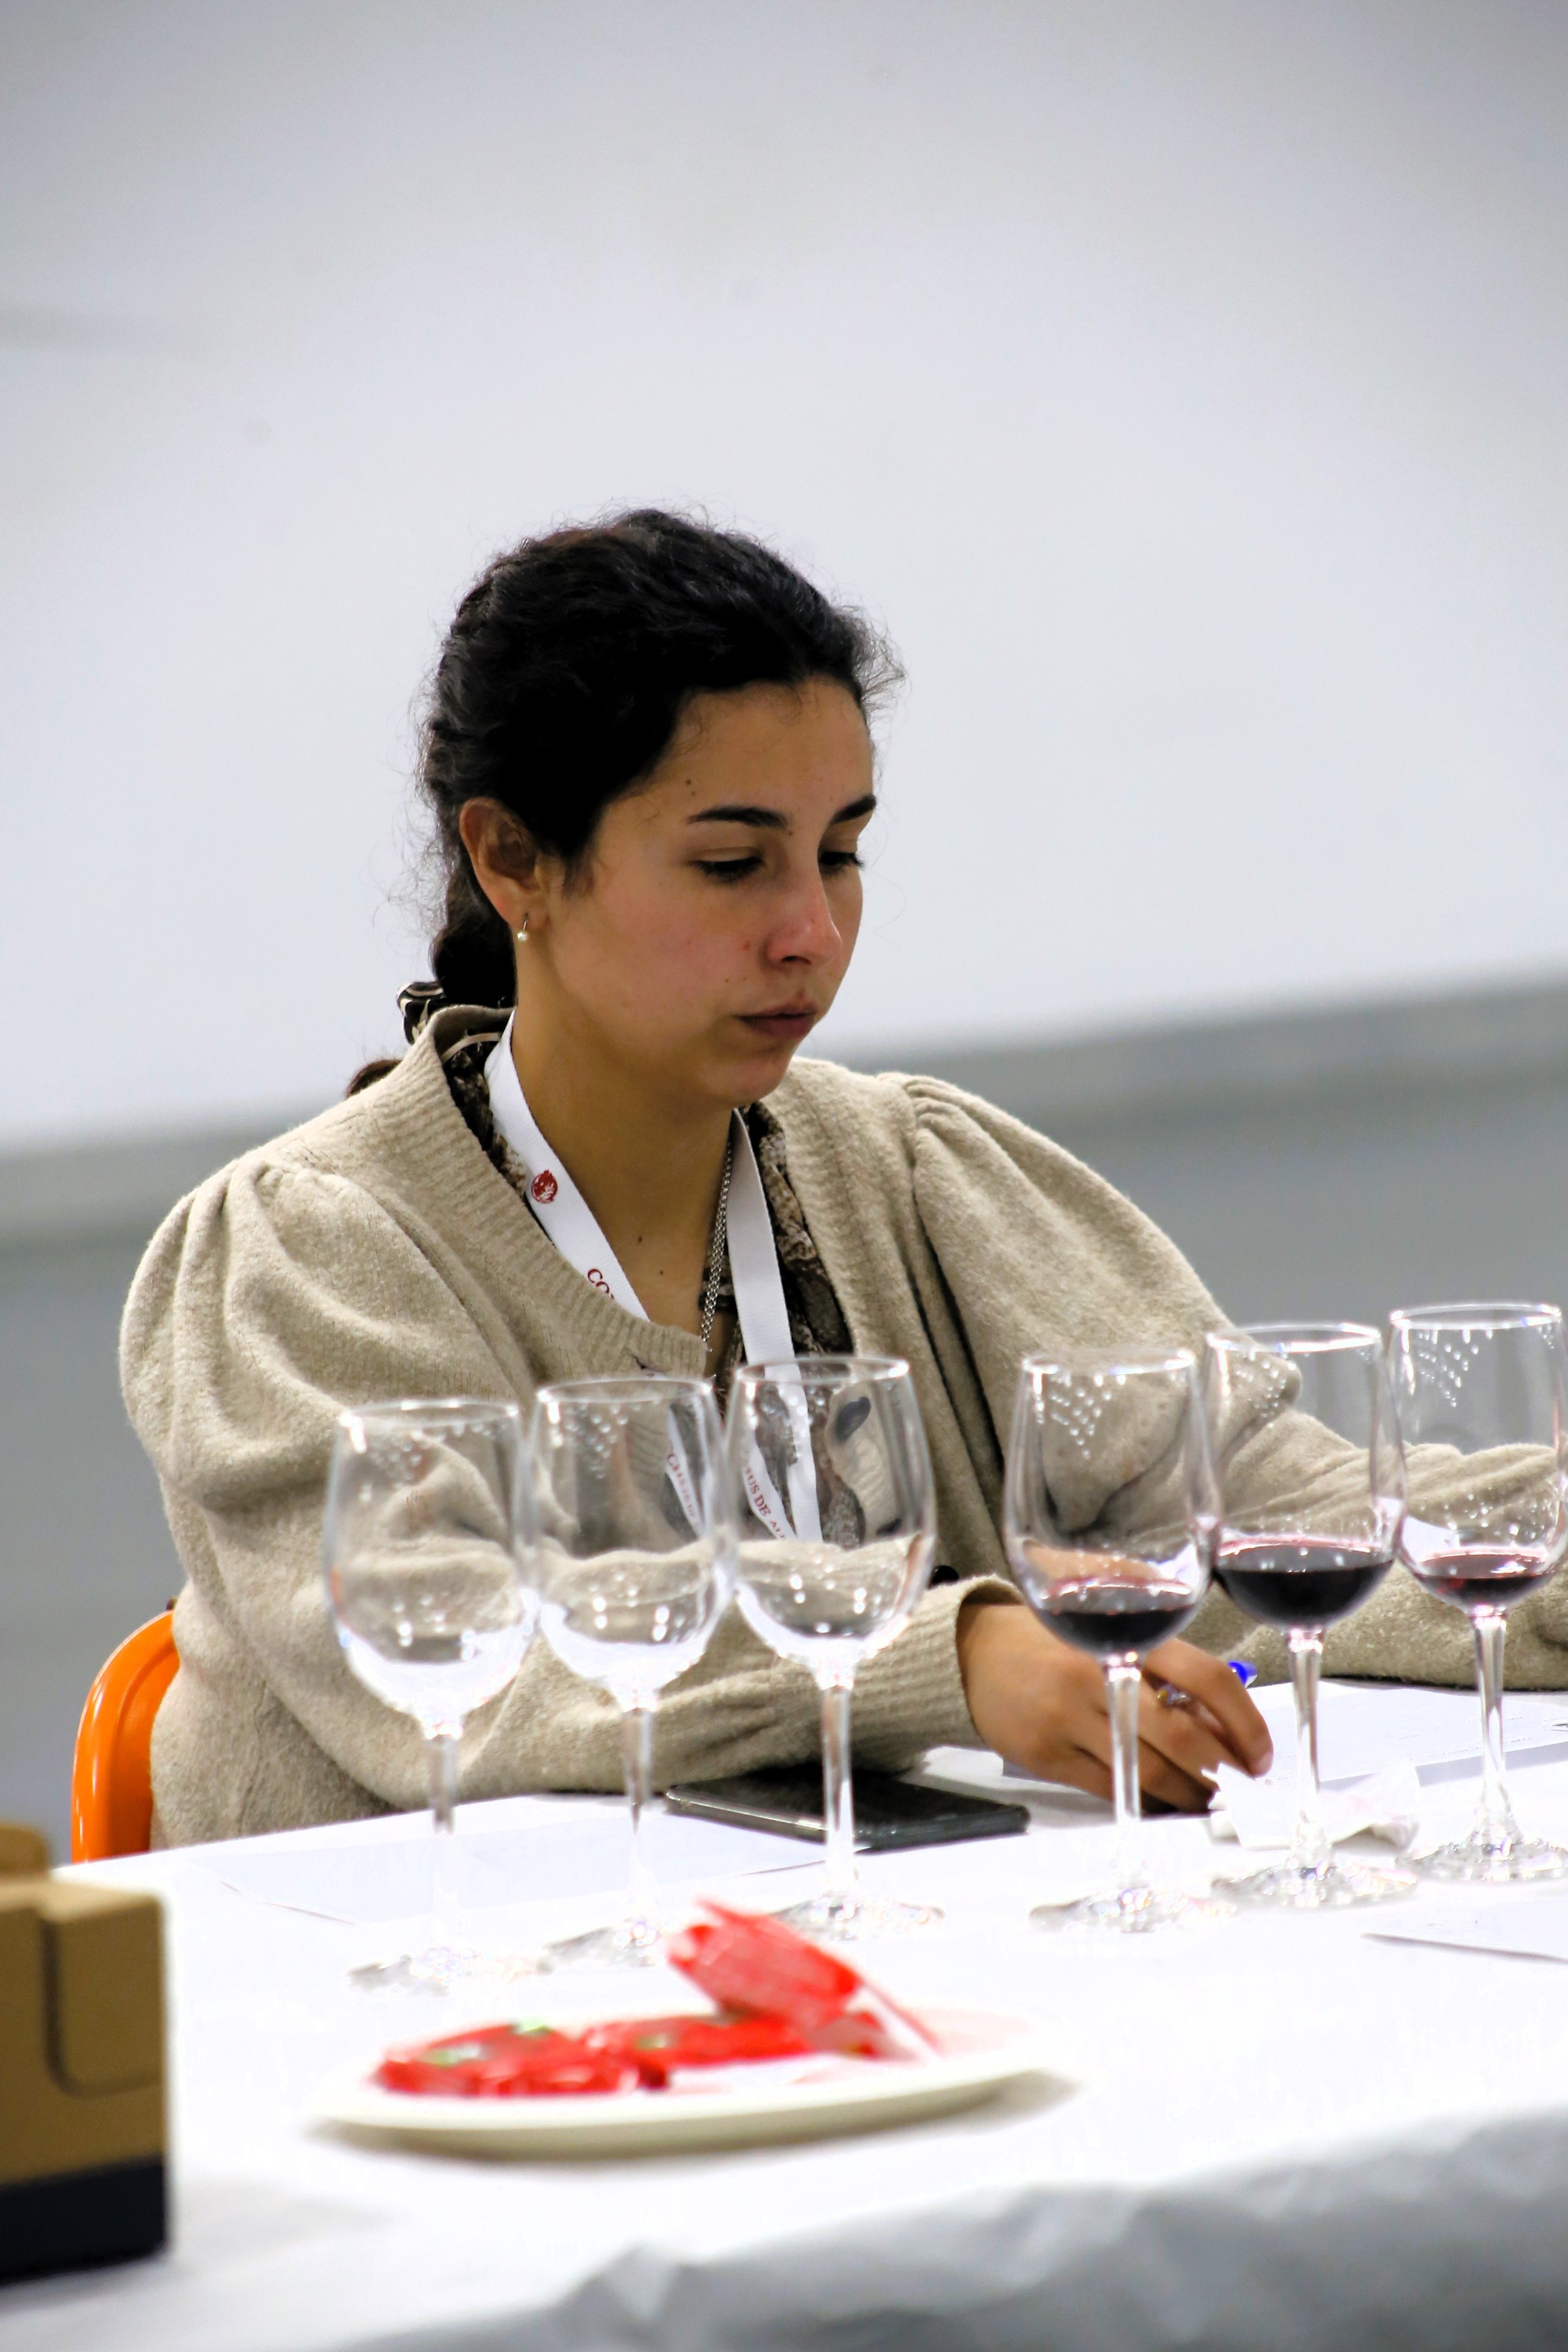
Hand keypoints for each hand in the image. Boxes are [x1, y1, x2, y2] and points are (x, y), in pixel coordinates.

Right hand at [955, 1599, 1272, 1810]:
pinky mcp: (1048, 1756)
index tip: (1259, 1752)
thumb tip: (1220, 1702)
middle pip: (1184, 1737)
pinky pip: (1110, 1789)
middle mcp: (1100, 1677)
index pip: (1205, 1679)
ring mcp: (1071, 1719)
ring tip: (1207, 1799)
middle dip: (1224, 1770)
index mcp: (1124, 1638)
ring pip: (1150, 1772)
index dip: (1244, 1722)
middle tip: (1242, 1786)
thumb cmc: (1051, 1632)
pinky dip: (1145, 1801)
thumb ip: (1158, 1645)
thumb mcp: (1106, 1616)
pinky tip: (1161, 1801)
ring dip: (1189, 1794)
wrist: (973, 1651)